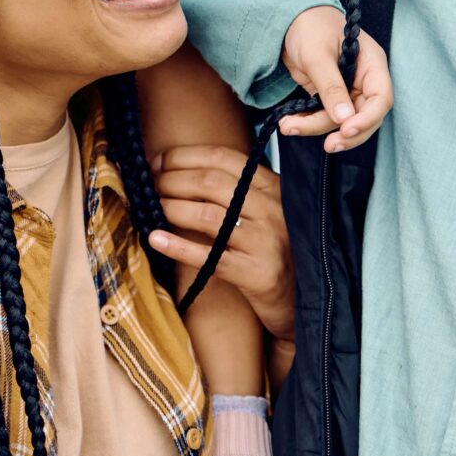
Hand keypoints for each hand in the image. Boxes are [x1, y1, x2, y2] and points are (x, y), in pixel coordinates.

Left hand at [147, 145, 293, 344]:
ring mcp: (264, 241)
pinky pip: (208, 257)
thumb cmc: (278, 249)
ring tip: (151, 205)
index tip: (157, 160)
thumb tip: (186, 168)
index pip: (222, 158)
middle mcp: (271, 209)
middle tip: (148, 183)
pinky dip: (177, 246)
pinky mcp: (256, 274)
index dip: (184, 156)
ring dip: (170, 207)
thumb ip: (242, 188)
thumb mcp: (269, 209)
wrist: (306, 299)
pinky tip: (155, 238)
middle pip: (209, 182)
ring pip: (206, 216)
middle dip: (170, 179)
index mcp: (273, 186)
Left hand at [277, 7, 392, 151]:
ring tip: (288, 127)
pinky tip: (291, 124)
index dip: (367, 119)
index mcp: (371, 64)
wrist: (289, 20)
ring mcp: (346, 90)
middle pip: (364, 117)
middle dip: (345, 133)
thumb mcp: (318, 55)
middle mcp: (363, 80)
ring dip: (316, 128)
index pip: (381, 99)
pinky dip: (308, 123)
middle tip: (328, 145)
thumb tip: (344, 119)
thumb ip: (331, 86)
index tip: (346, 130)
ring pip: (340, 121)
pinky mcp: (328, 97)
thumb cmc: (310, 26)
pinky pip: (324, 116)